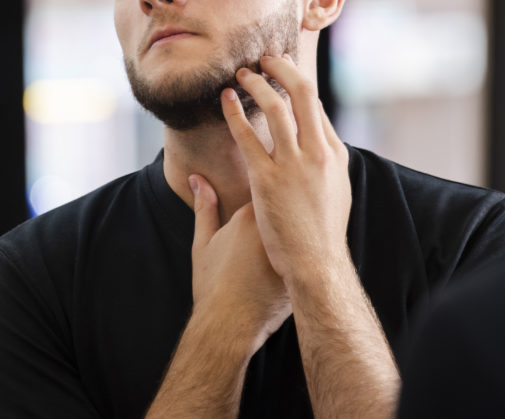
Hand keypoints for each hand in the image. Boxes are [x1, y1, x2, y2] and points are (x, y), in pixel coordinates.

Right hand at [190, 174, 290, 346]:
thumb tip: (198, 179)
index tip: (258, 196)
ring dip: (293, 229)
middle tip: (266, 224)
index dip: (264, 190)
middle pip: (287, 205)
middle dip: (281, 207)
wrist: (230, 325)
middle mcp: (276, 229)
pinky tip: (291, 261)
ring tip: (273, 248)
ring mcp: (293, 250)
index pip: (266, 186)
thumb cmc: (213, 284)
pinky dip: (301, 251)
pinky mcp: (303, 270)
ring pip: (299, 228)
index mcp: (251, 216)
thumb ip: (204, 207)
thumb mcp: (203, 243)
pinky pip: (307, 252)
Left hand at [222, 55, 351, 282]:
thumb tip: (317, 142)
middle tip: (266, 58)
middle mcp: (318, 153)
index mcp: (334, 154)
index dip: (298, 82)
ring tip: (242, 74)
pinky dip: (234, 113)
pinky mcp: (267, 180)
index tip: (284, 70)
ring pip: (275, 108)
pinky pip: (247, 137)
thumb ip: (326, 162)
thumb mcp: (336, 191)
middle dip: (283, 69)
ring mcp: (293, 165)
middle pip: (303, 94)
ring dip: (257, 84)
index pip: (317, 105)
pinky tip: (224, 100)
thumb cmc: (322, 233)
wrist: (316, 265)